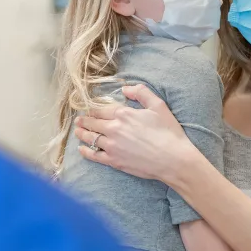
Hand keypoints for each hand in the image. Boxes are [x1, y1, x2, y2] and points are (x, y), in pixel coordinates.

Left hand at [75, 84, 195, 182]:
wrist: (172, 159)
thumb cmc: (168, 132)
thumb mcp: (158, 105)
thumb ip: (141, 92)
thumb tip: (125, 89)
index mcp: (124, 114)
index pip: (102, 109)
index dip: (93, 109)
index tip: (88, 109)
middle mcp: (114, 129)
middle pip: (93, 122)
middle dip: (84, 120)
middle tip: (79, 119)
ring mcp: (112, 146)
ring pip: (90, 137)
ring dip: (82, 133)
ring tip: (77, 131)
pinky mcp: (114, 161)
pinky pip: (94, 155)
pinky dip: (85, 151)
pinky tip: (81, 148)